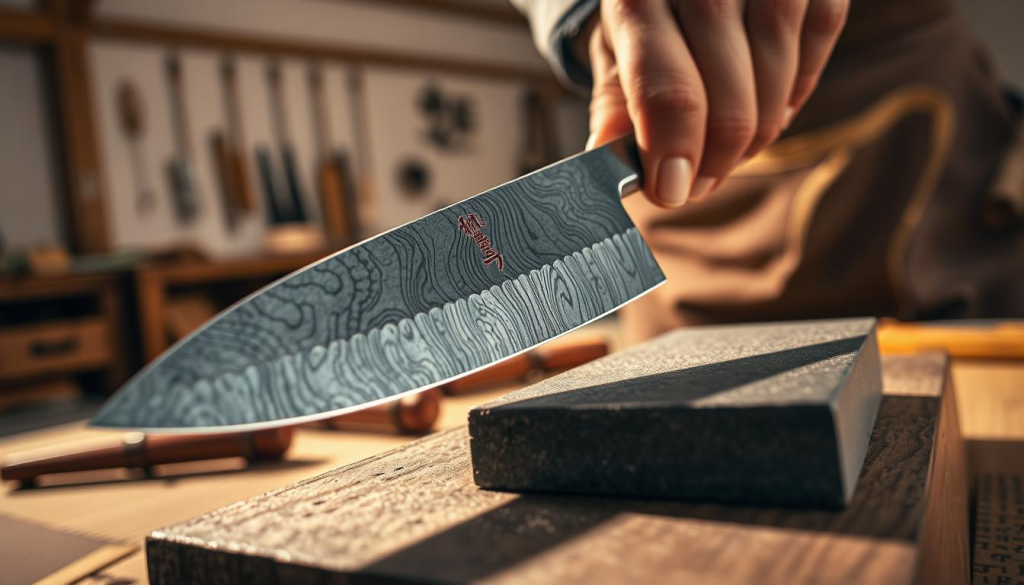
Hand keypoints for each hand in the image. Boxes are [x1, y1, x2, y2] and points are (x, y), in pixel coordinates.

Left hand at [586, 0, 847, 206]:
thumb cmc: (653, 8)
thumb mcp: (618, 47)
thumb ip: (616, 103)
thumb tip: (605, 156)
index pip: (667, 92)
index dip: (675, 151)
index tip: (672, 191)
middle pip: (728, 102)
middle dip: (714, 160)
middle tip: (698, 183)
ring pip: (777, 85)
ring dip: (756, 135)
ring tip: (729, 148)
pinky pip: (819, 46)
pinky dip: (796, 90)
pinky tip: (770, 103)